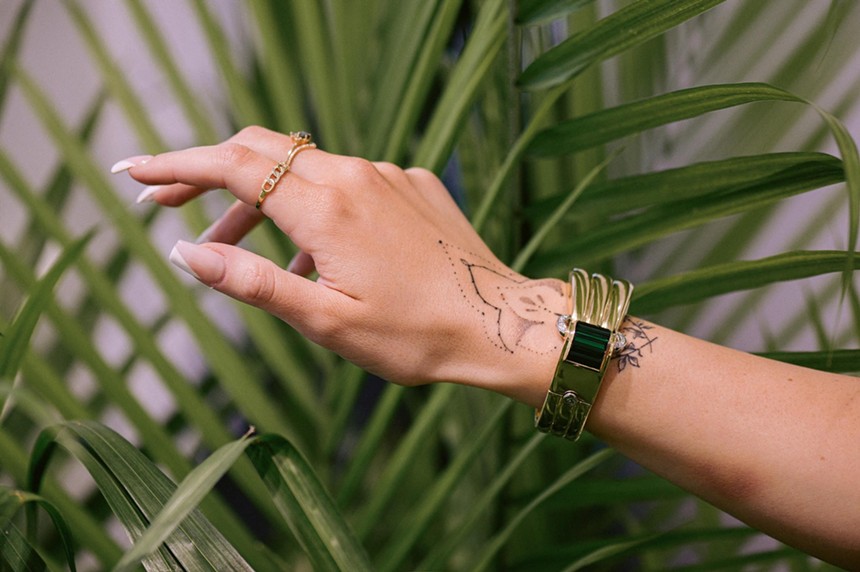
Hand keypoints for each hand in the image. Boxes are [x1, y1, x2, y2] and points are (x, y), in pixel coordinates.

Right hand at [114, 126, 564, 405]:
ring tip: (231, 245)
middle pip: (260, 150)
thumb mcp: (325, 321)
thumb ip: (251, 281)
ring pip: (302, 168)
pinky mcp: (412, 184)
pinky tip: (310, 249)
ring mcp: (387, 174)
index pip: (230, 165)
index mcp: (326, 207)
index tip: (131, 170)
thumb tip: (183, 252)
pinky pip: (346, 180)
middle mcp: (355, 174)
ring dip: (258, 198)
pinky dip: (310, 204)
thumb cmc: (416, 335)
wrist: (502, 323)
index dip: (174, 164)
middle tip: (163, 201)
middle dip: (206, 170)